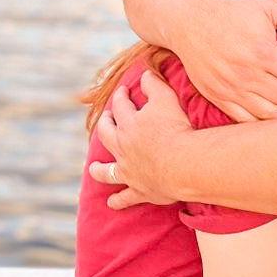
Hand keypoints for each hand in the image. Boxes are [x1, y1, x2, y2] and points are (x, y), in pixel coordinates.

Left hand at [90, 70, 192, 208]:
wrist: (183, 163)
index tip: (123, 91)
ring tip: (93, 168)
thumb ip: (154, 84)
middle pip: (107, 135)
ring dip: (99, 169)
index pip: (120, 106)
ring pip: (108, 171)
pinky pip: (125, 198)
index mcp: (129, 124)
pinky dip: (118, 201)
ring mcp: (130, 171)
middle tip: (105, 120)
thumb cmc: (176, 129)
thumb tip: (144, 73)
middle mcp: (124, 148)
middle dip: (104, 125)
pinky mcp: (140, 190)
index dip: (120, 97)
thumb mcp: (166, 98)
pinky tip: (111, 203)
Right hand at [178, 0, 276, 123]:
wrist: (188, 22)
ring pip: (269, 115)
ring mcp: (232, 89)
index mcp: (264, 53)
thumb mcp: (266, 4)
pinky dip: (263, 125)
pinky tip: (275, 122)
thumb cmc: (231, 12)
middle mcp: (249, 75)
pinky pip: (245, 120)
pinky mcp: (218, 97)